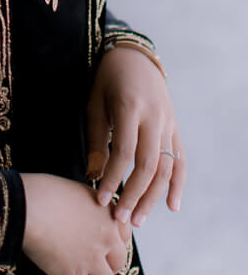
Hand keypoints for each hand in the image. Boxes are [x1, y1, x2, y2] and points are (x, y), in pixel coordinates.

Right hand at [20, 173, 130, 274]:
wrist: (28, 206)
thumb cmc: (43, 192)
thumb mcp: (75, 190)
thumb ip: (87, 205)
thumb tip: (82, 213)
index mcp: (106, 213)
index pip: (125, 234)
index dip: (117, 243)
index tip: (110, 249)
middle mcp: (106, 237)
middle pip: (119, 260)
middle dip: (110, 267)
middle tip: (100, 270)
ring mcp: (93, 259)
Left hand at [86, 45, 185, 227]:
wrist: (135, 56)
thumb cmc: (108, 79)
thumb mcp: (95, 102)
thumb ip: (97, 139)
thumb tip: (94, 176)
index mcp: (130, 107)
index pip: (125, 152)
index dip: (114, 179)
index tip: (101, 200)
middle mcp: (154, 117)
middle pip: (148, 164)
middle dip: (134, 195)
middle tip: (120, 218)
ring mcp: (168, 122)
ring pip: (166, 166)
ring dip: (153, 196)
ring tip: (138, 218)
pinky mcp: (175, 126)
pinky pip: (180, 158)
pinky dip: (178, 183)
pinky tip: (172, 206)